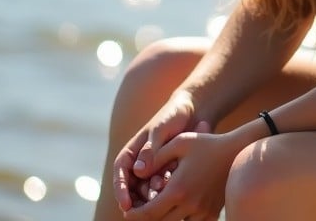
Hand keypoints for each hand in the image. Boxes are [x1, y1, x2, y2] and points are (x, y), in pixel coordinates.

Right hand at [113, 91, 210, 212]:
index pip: (120, 173)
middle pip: (133, 188)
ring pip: (149, 191)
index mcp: (132, 152)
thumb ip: (151, 149)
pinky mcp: (169, 174)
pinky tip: (176, 183)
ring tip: (166, 187)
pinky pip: (166, 187)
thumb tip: (138, 171)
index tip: (126, 204)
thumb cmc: (173, 116)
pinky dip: (169, 188)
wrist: (195, 112)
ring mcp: (154, 171)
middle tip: (152, 199)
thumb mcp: (160, 129)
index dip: (121, 190)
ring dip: (156, 194)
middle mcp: (140, 164)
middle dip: (141, 196)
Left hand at [124, 130, 240, 220]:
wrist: (237, 151)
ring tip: (156, 211)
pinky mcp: (212, 213)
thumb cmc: (206, 144)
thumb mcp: (179, 143)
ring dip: (164, 220)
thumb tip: (136, 172)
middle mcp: (189, 205)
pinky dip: (181, 220)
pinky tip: (175, 211)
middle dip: (146, 219)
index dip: (134, 214)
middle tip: (138, 212)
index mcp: (178, 189)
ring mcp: (202, 211)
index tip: (127, 212)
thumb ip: (155, 157)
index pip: (148, 213)